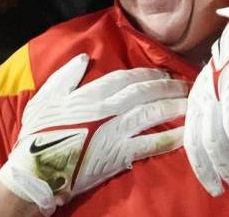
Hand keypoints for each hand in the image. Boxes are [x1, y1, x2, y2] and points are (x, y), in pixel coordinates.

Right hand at [0, 54, 186, 214]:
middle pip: (145, 92)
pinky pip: (151, 144)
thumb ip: (66, 75)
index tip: (162, 74)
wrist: (38, 169)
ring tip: (190, 103)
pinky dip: (169, 138)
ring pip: (152, 114)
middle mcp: (109, 109)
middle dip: (167, 87)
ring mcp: (117, 131)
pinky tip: (185, 134)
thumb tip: (84, 58)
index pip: (127, 78)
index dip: (147, 74)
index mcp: (92, 93)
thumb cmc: (39, 133)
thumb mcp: (46, 96)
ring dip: (173, 107)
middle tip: (184, 85)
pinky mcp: (121, 154)